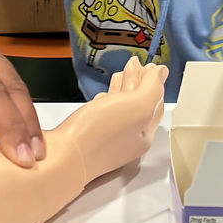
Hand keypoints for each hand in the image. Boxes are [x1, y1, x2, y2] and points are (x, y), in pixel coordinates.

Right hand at [58, 57, 167, 182]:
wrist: (61, 157)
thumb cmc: (98, 136)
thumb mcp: (137, 106)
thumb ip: (152, 88)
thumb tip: (161, 73)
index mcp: (143, 136)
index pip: (155, 104)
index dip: (154, 82)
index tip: (151, 66)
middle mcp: (126, 141)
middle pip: (137, 106)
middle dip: (138, 82)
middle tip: (136, 65)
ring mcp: (105, 140)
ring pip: (119, 109)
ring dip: (122, 89)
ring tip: (122, 74)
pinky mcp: (86, 137)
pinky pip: (101, 115)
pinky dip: (106, 100)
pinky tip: (103, 97)